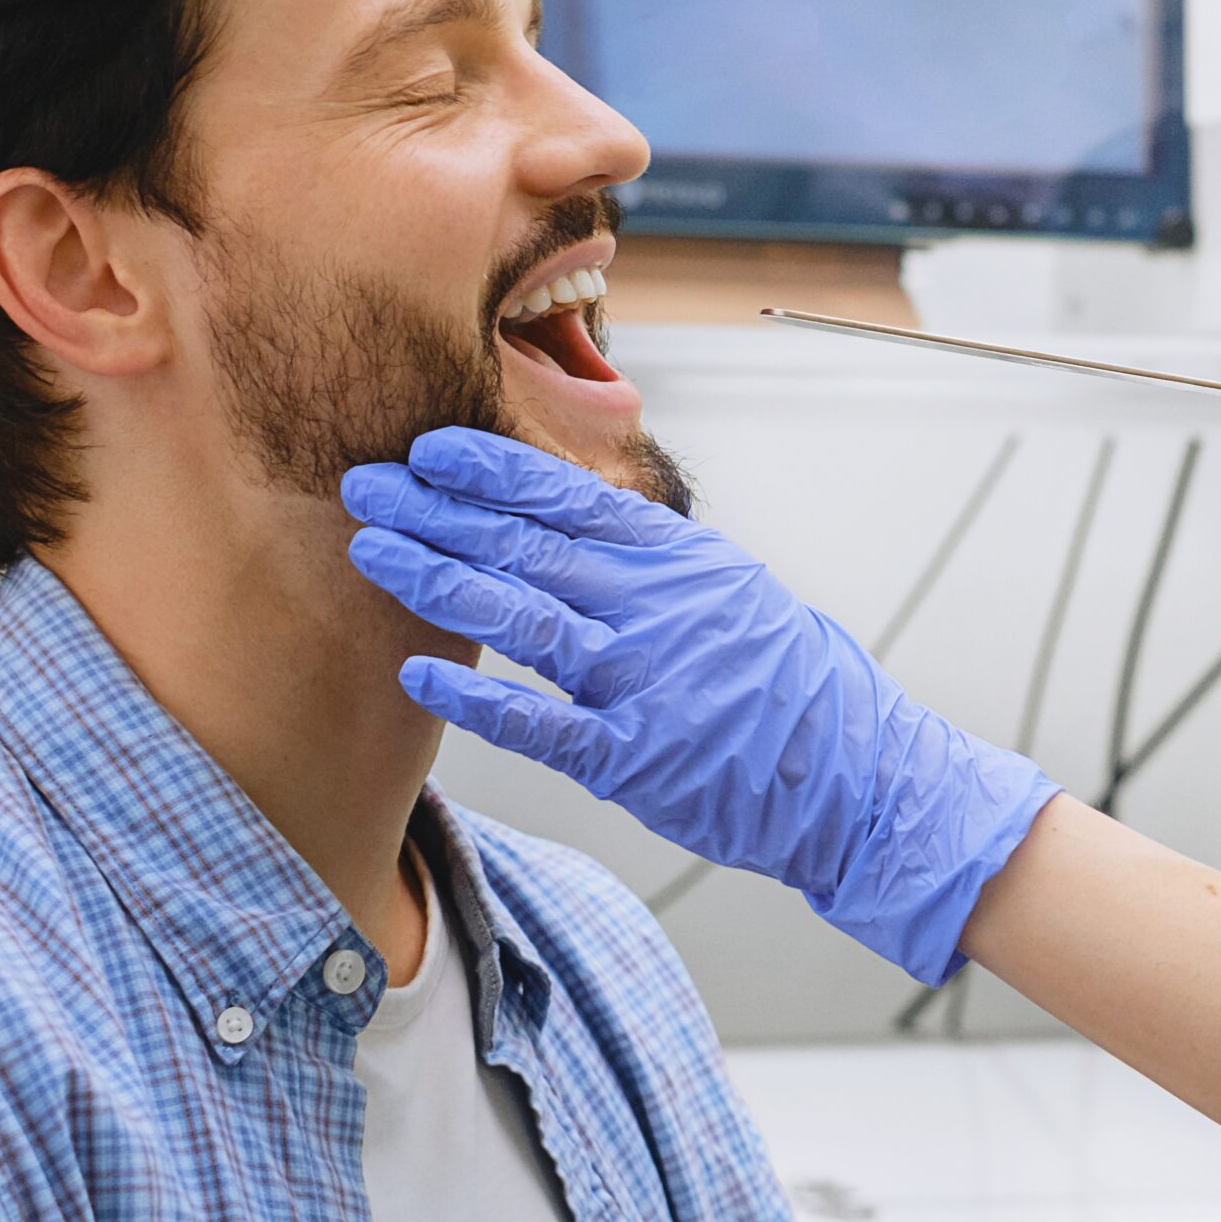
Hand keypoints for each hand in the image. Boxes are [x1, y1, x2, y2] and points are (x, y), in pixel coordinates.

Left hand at [342, 429, 1058, 982]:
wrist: (856, 775)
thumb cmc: (783, 679)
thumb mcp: (722, 585)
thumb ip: (642, 552)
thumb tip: (558, 510)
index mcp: (673, 557)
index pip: (564, 494)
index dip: (486, 467)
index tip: (425, 446)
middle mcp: (653, 605)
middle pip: (523, 543)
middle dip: (434, 510)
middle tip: (365, 485)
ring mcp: (641, 679)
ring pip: (519, 613)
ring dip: (435, 578)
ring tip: (372, 553)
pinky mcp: (632, 756)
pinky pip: (536, 721)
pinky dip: (473, 695)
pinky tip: (417, 674)